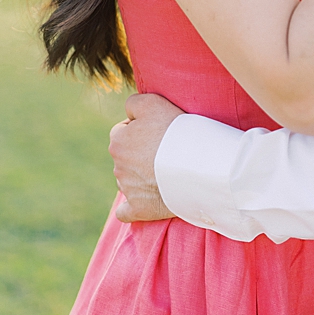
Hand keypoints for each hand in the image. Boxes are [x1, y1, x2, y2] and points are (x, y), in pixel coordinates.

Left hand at [109, 92, 184, 222]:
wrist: (195, 164)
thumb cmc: (174, 131)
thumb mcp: (152, 102)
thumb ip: (132, 104)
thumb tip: (128, 115)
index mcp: (118, 141)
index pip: (122, 131)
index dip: (140, 129)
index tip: (158, 132)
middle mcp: (118, 166)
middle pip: (126, 156)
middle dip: (140, 153)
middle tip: (165, 152)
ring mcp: (128, 189)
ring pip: (128, 180)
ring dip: (140, 177)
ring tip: (165, 173)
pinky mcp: (140, 208)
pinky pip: (126, 212)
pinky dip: (130, 209)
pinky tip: (137, 205)